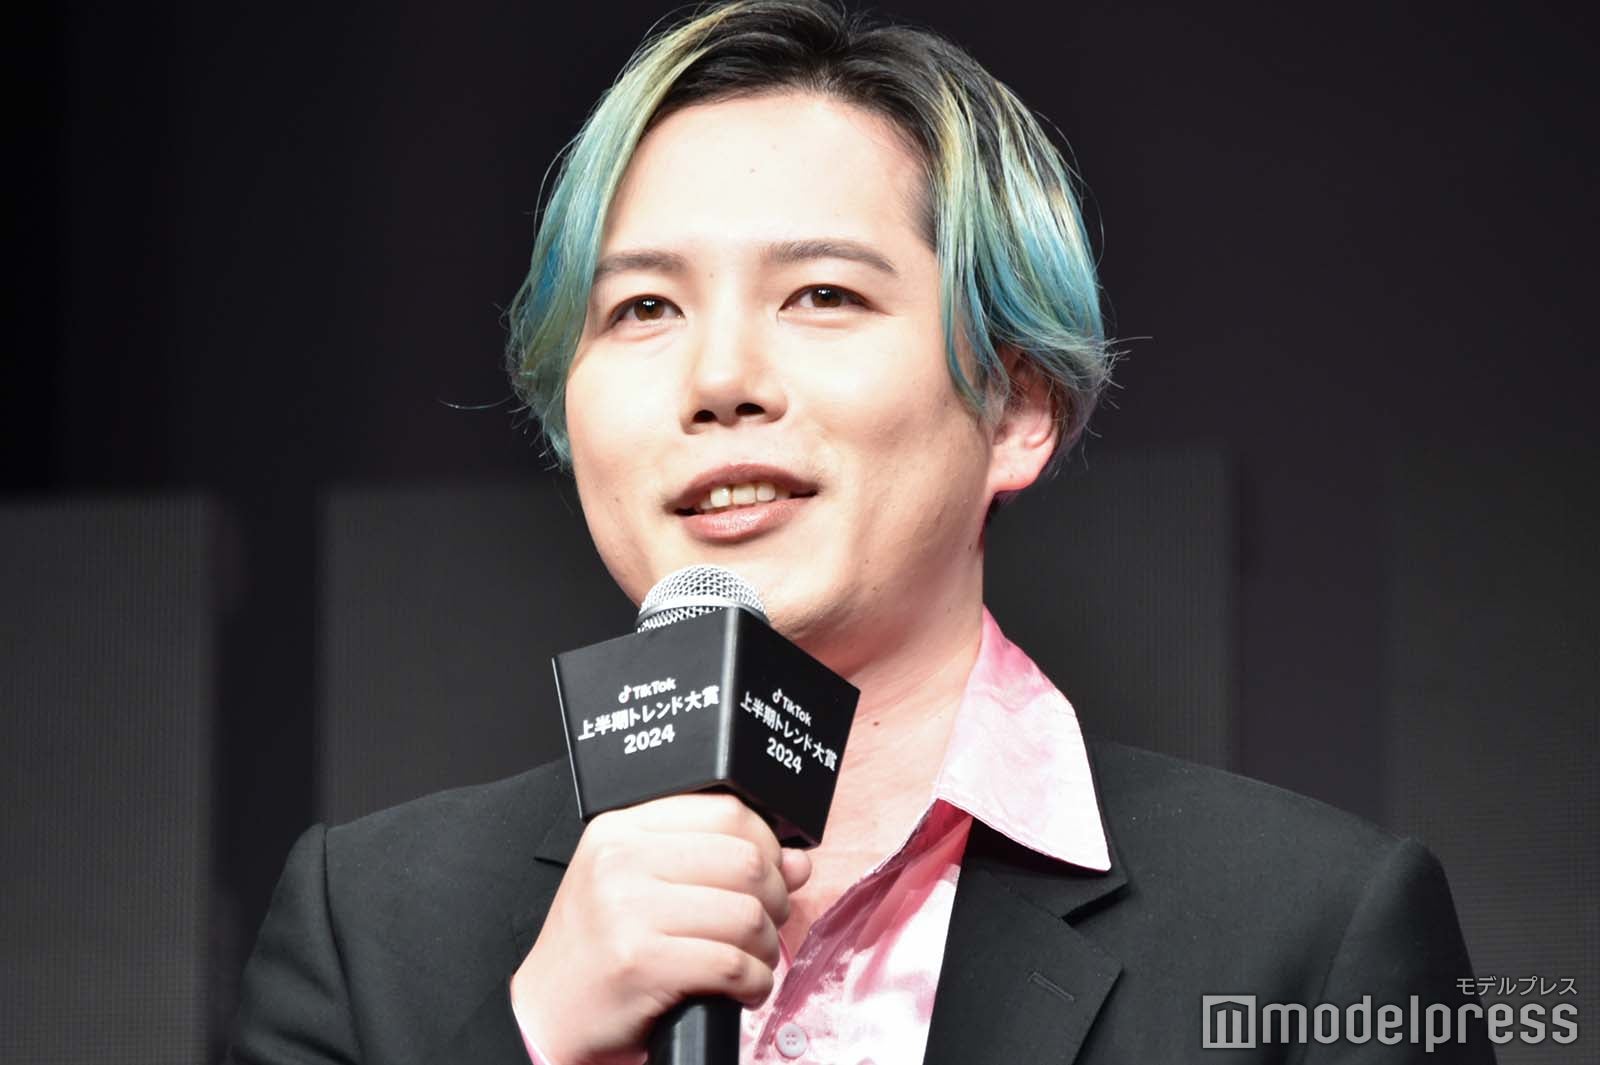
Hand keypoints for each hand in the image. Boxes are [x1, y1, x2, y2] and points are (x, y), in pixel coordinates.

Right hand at [510, 793, 812, 1064]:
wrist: (546, 1013)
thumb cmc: (598, 949)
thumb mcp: (643, 887)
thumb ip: (717, 864)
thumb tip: (796, 862)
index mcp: (621, 829)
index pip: (726, 810)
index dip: (767, 844)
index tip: (772, 873)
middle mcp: (621, 860)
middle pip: (745, 860)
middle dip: (775, 899)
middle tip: (767, 925)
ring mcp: (628, 910)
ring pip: (747, 914)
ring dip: (767, 947)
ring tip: (754, 960)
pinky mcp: (641, 963)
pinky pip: (732, 964)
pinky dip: (754, 983)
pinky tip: (743, 988)